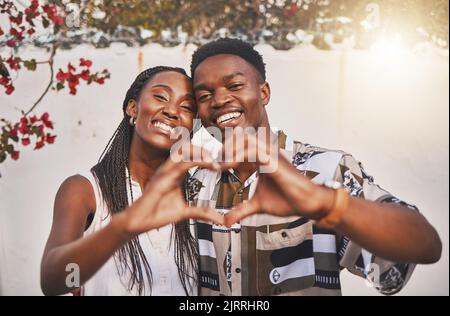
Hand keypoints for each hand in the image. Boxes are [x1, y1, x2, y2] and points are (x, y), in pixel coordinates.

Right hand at [120, 144, 224, 235]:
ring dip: (202, 152)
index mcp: (175, 172)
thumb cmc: (157, 214)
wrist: (139, 222)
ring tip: (216, 162)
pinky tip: (209, 165)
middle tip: (222, 159)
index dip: (207, 154)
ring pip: (184, 150)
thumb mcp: (186, 212)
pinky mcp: (162, 178)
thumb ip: (203, 213)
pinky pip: (180, 163)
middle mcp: (170, 168)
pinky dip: (197, 161)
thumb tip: (221, 219)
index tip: (223, 160)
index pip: (191, 155)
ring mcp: (165, 171)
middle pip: (188, 147)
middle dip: (205, 149)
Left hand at [219, 132, 333, 226]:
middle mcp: (265, 154)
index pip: (240, 147)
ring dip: (230, 149)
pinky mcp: (274, 161)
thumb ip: (241, 210)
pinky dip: (239, 155)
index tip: (214, 167)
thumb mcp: (258, 205)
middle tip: (215, 163)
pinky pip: (254, 150)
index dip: (224, 154)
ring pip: (246, 138)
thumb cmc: (288, 200)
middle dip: (225, 147)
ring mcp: (270, 155)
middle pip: (240, 137)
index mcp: (261, 160)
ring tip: (220, 165)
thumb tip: (226, 221)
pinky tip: (229, 167)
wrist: (308, 203)